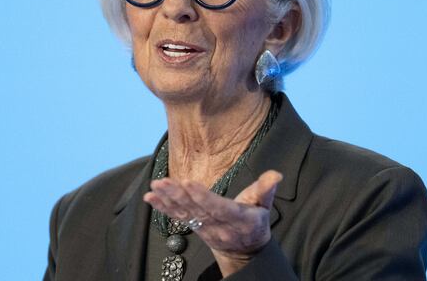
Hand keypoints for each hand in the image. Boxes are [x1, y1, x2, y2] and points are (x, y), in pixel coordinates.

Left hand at [143, 170, 282, 275]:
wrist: (244, 251)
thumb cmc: (254, 223)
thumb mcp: (265, 207)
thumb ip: (266, 190)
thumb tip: (276, 175)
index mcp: (237, 218)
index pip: (218, 207)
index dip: (203, 197)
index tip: (189, 183)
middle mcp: (218, 225)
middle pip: (197, 210)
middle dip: (178, 195)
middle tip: (163, 182)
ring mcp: (204, 228)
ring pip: (184, 213)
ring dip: (167, 200)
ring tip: (155, 187)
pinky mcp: (194, 227)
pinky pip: (176, 218)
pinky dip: (163, 207)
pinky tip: (150, 198)